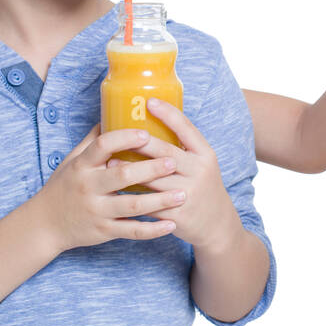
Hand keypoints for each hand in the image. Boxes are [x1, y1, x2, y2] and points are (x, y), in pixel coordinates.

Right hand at [35, 124, 187, 252]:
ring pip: (132, 205)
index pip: (102, 146)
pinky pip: (132, 231)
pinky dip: (152, 230)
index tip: (146, 134)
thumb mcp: (71, 161)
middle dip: (150, 168)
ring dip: (160, 200)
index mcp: (81, 166)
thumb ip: (92, 141)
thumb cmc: (64, 187)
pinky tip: (171, 225)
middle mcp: (88, 187)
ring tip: (182, 194)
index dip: (124, 138)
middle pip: (122, 175)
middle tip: (174, 162)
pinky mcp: (104, 231)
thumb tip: (112, 114)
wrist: (45, 225)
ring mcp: (96, 211)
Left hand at [106, 98, 242, 253]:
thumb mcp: (202, 163)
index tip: (149, 101)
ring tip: (109, 162)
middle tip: (119, 132)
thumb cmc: (202, 186)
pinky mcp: (178, 216)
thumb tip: (150, 123)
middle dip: (141, 142)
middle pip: (166, 153)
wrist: (216, 224)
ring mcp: (189, 194)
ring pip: (154, 180)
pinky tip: (116, 190)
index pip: (187, 128)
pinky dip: (132, 196)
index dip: (168, 113)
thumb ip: (182, 147)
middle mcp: (199, 172)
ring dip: (129, 170)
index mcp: (205, 154)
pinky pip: (150, 204)